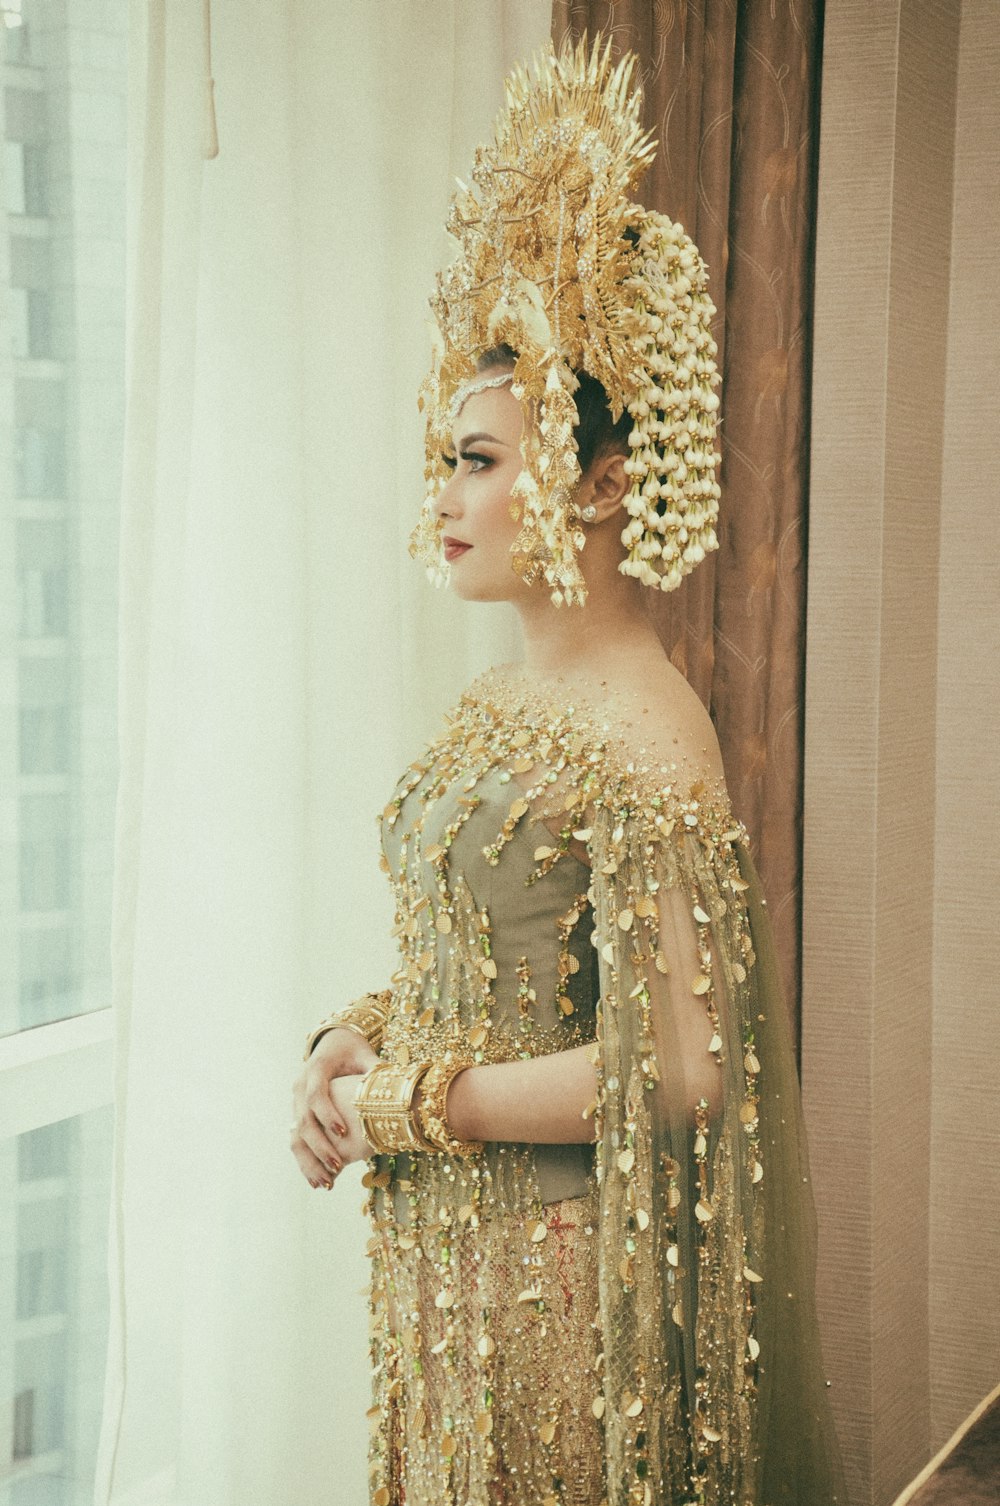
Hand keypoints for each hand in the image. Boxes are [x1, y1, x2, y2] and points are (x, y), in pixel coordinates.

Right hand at [290, 1027, 377, 1188]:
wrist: (331, 1041)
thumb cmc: (352, 1049)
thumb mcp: (364, 1054)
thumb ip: (376, 1068)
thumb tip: (397, 1079)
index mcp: (316, 1069)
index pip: (316, 1094)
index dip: (328, 1115)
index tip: (343, 1133)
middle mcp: (300, 1086)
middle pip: (303, 1120)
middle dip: (319, 1146)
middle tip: (338, 1166)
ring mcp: (296, 1101)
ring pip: (295, 1135)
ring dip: (309, 1161)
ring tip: (326, 1183)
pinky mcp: (298, 1113)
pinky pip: (296, 1140)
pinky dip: (307, 1161)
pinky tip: (319, 1180)